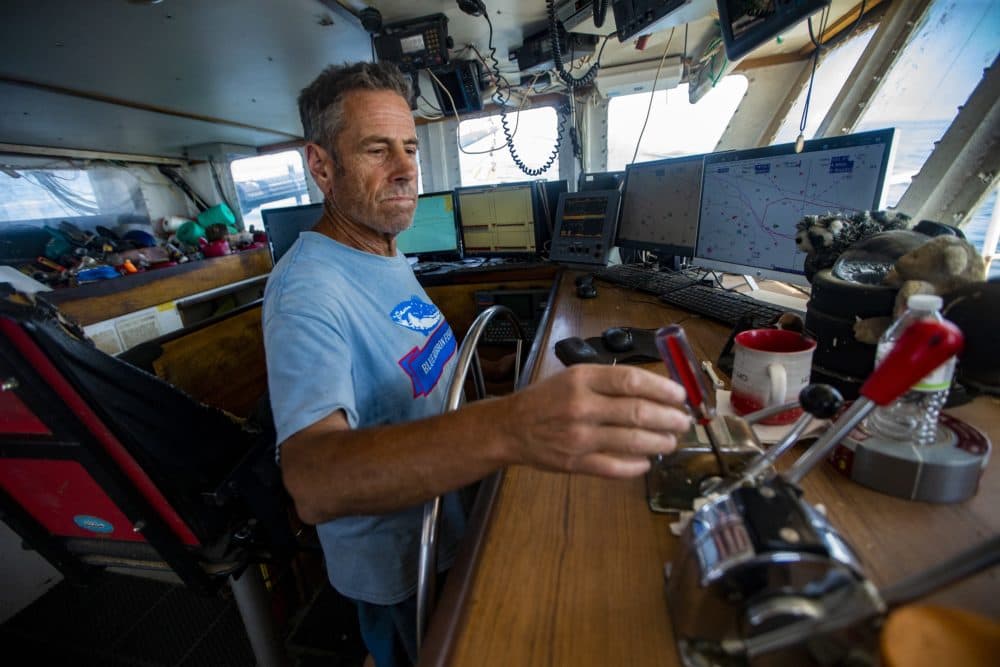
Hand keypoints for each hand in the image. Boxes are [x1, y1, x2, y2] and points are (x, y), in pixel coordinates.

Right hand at [502, 364, 690, 477]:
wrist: (511, 427)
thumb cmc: (546, 399)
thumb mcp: (574, 377)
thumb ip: (609, 381)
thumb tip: (656, 390)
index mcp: (583, 378)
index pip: (632, 381)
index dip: (663, 389)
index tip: (680, 396)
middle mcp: (582, 406)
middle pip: (638, 412)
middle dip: (669, 419)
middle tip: (683, 421)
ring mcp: (579, 437)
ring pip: (633, 441)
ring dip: (660, 442)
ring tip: (671, 441)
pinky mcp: (576, 463)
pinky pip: (616, 467)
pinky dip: (637, 466)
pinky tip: (647, 461)